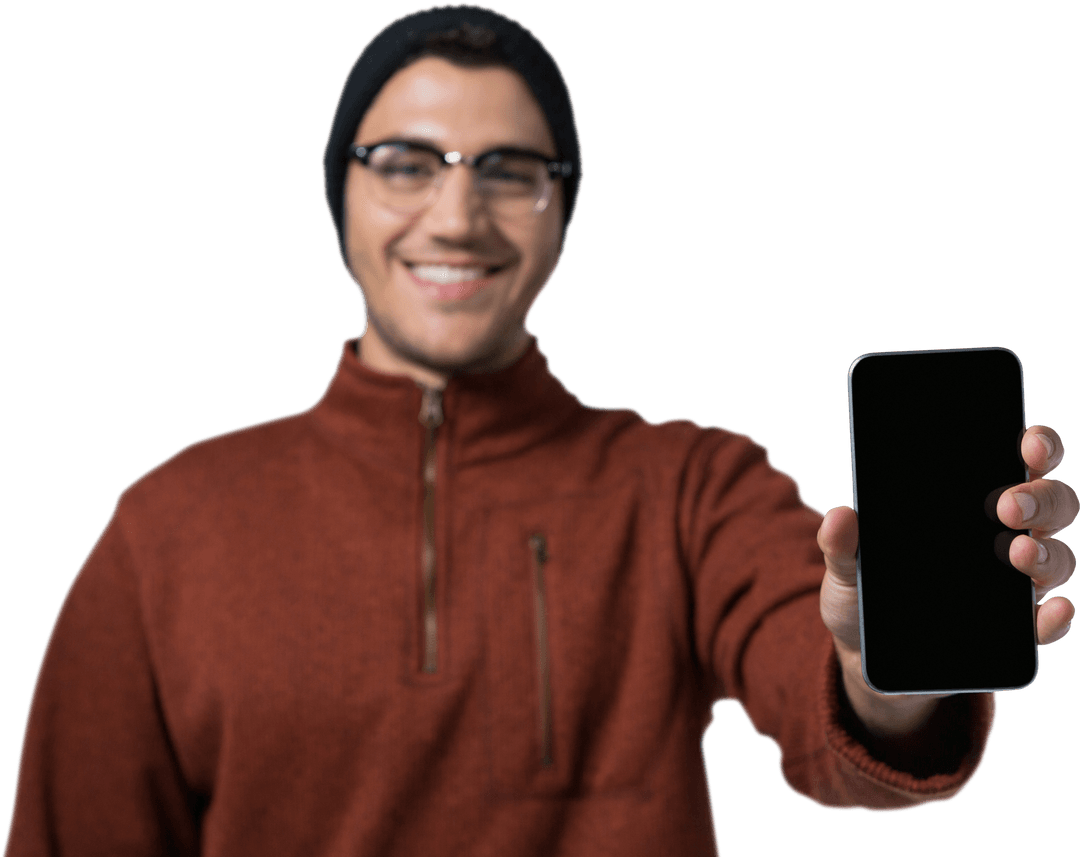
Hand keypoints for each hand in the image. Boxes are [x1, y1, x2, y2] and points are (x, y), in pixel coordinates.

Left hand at [817, 425, 1076, 736]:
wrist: (865, 653)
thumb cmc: (864, 592)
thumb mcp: (846, 566)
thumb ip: (842, 544)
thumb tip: (840, 517)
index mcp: (971, 499)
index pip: (1021, 459)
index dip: (1038, 445)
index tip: (1028, 445)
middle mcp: (1006, 533)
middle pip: (1051, 503)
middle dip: (1039, 498)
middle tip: (1006, 506)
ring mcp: (1015, 582)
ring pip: (1057, 556)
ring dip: (1045, 552)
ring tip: (1016, 553)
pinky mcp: (1015, 631)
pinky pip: (1046, 622)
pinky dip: (1054, 617)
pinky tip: (1051, 611)